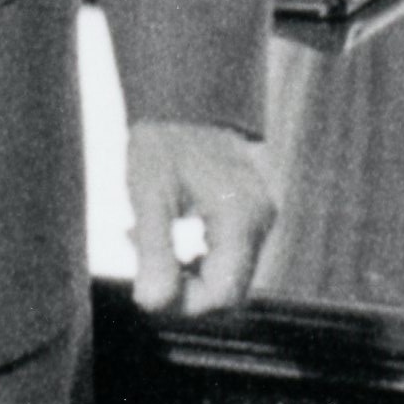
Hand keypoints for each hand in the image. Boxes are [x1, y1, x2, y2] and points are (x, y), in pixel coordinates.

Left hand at [124, 119, 276, 315]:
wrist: (185, 98)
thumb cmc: (163, 140)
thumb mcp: (149, 194)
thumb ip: (153, 252)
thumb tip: (150, 304)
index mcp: (240, 217)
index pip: (223, 295)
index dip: (185, 305)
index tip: (146, 287)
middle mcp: (261, 221)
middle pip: (229, 290)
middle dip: (184, 290)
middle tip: (143, 264)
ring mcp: (261, 218)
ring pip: (228, 275)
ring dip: (187, 275)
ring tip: (148, 243)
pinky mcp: (252, 215)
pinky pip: (229, 256)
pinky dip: (198, 259)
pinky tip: (168, 238)